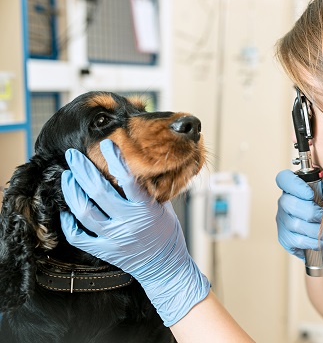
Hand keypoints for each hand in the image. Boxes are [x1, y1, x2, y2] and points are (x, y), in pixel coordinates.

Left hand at [60, 139, 209, 326]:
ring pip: (84, 211)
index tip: (106, 144)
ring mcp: (114, 238)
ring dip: (72, 192)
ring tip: (67, 178)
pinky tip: (66, 209)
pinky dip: (69, 222)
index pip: (127, 178)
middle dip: (82, 170)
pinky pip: (79, 236)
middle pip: (98, 191)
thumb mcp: (163, 208)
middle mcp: (128, 222)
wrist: (166, 267)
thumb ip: (148, 191)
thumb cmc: (167, 234)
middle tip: (72, 156)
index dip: (115, 159)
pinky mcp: (105, 251)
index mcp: (145, 209)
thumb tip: (135, 169)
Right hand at [276, 169, 322, 263]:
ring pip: (294, 224)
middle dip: (311, 212)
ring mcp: (282, 220)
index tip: (310, 194)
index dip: (294, 185)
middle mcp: (284, 202)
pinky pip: (297, 240)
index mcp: (294, 188)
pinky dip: (315, 242)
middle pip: (288, 203)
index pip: (283, 179)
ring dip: (317, 230)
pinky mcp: (284, 238)